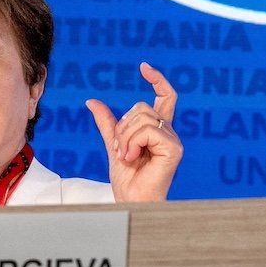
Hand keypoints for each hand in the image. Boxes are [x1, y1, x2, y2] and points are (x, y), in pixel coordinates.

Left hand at [86, 62, 182, 201]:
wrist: (130, 199)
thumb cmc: (127, 178)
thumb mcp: (113, 144)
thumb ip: (107, 123)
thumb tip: (92, 101)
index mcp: (157, 129)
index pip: (165, 96)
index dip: (157, 79)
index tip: (144, 67)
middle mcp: (168, 132)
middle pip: (141, 107)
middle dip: (122, 127)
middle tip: (120, 149)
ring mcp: (173, 140)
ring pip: (142, 118)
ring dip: (125, 138)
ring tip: (126, 156)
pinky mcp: (174, 149)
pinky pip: (148, 131)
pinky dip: (133, 143)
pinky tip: (133, 158)